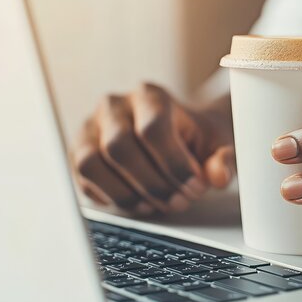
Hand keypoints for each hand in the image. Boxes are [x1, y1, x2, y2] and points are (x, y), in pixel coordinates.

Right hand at [72, 83, 234, 214]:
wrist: (177, 136)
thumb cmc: (196, 139)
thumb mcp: (218, 144)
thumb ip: (223, 159)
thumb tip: (219, 176)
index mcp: (150, 95)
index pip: (152, 128)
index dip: (174, 164)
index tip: (195, 187)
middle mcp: (115, 106)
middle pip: (119, 147)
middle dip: (152, 184)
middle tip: (178, 203)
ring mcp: (91, 128)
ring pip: (91, 163)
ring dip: (126, 194)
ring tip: (155, 206)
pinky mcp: (78, 152)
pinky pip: (82, 179)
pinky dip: (110, 198)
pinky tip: (138, 203)